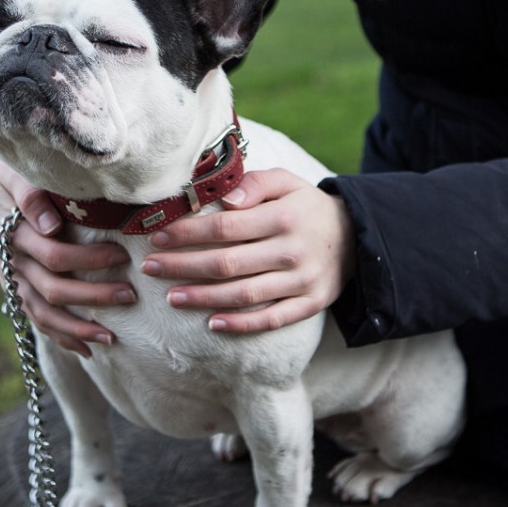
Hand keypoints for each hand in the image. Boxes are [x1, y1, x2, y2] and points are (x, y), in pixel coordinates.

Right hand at [0, 160, 135, 356]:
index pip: (55, 254)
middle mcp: (14, 263)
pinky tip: (87, 349)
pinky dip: (60, 337)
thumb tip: (51, 226)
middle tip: (129, 295)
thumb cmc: (8, 182)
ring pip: (44, 314)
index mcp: (17, 233)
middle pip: (54, 288)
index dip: (89, 258)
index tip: (122, 256)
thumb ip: (31, 196)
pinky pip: (36, 321)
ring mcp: (14, 282)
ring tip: (112, 337)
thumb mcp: (15, 177)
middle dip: (93, 296)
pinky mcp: (14, 294)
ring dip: (77, 328)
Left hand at [140, 169, 354, 333]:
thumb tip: (227, 199)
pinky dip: (241, 324)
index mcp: (283, 217)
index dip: (188, 234)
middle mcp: (293, 251)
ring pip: (244, 295)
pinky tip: (212, 324)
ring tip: (172, 297)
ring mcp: (302, 281)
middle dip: (183, 267)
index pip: (225, 228)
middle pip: (227, 264)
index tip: (159, 237)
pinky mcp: (310, 304)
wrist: (357, 236)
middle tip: (150, 268)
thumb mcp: (286, 182)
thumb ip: (255, 184)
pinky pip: (272, 319)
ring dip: (203, 298)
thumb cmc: (306, 206)